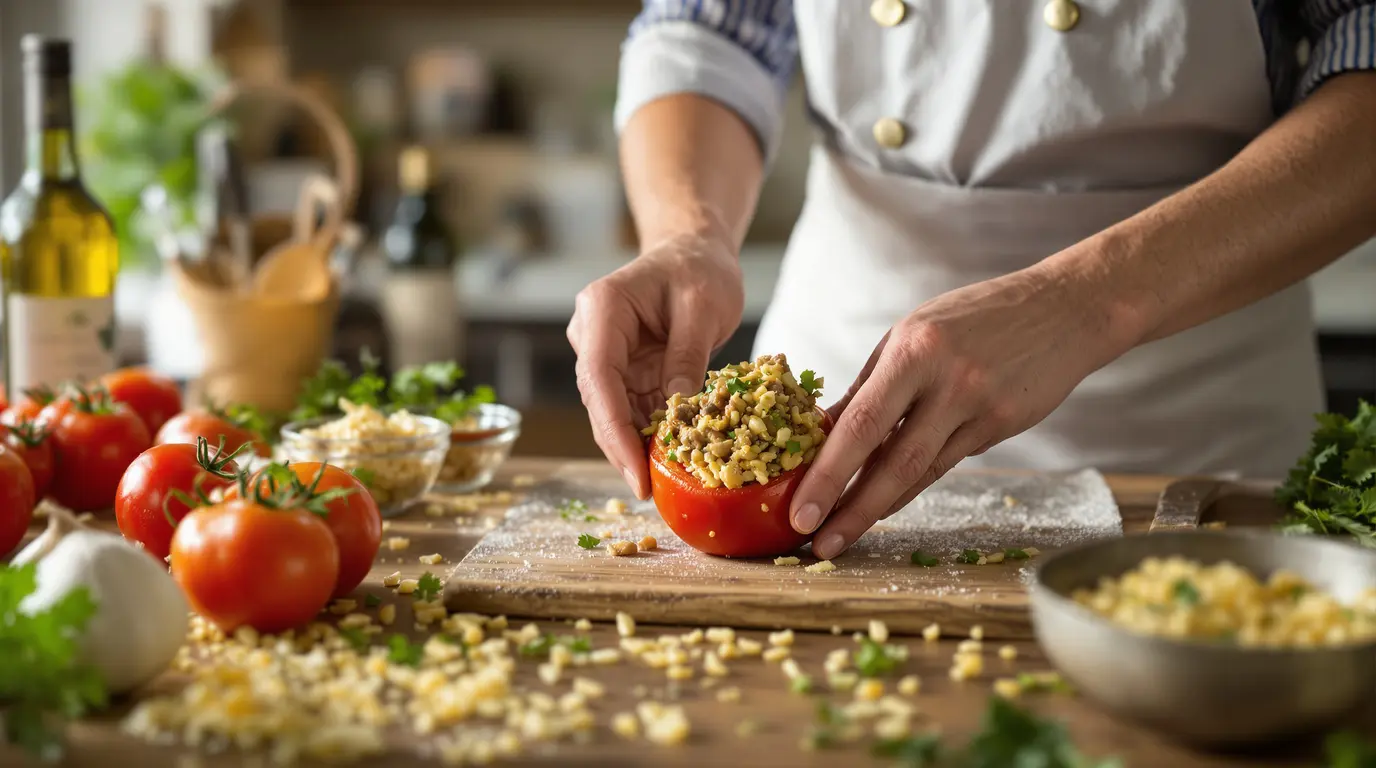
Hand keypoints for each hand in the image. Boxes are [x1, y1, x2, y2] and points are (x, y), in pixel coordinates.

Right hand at [568, 232, 744, 499]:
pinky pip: (632, 410)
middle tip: (649, 491)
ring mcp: (605, 356)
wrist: (694, 253)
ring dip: (635, 447)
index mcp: (603, 309)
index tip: (635, 470)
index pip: (599, 377)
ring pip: (612, 413)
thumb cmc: (699, 269)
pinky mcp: (624, 372)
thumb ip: (687, 357)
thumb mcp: (702, 307)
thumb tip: (677, 411)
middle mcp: (593, 335)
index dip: (614, 429)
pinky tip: (668, 461)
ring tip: (662, 484)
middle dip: (622, 448)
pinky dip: (648, 435)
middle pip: (600, 403)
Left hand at [789, 266, 1132, 559]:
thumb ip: (868, 385)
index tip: (800, 508)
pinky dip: (909, 487)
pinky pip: (944, 464)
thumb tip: (820, 431)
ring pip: (919, 472)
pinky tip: (882, 507)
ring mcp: (979, 407)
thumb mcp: (912, 334)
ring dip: (875, 509)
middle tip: (814, 541)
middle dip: (848, 507)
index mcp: (914, 350)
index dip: (828, 472)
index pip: (861, 422)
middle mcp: (947, 381)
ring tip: (838, 536)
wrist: (1064, 309)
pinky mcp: (1001, 426)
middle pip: (891, 460)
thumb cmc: (975, 317)